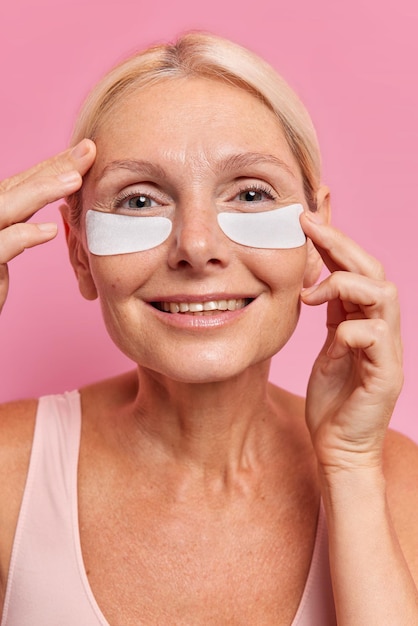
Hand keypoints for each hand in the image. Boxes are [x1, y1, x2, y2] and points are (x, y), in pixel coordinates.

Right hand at [0, 139, 95, 312]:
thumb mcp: (2, 248)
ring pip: (5, 208)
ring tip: (74, 180)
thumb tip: (59, 213)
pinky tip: (50, 230)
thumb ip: (19, 225)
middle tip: (89, 151)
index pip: (20, 183)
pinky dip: (22, 237)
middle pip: (15, 187)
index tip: (86, 153)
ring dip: (40, 191)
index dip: (52, 166)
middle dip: (53, 168)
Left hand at [300, 212, 402, 472]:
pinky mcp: (386, 376)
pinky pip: (376, 338)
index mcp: (365, 322)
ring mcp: (388, 352)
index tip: (305, 220)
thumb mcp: (327, 350)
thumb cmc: (332, 401)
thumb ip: (331, 318)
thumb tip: (317, 283)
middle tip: (308, 225)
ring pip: (384, 296)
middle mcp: (382, 331)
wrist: (339, 448)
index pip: (356, 271)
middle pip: (374, 272)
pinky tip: (333, 337)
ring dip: (346, 284)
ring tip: (311, 292)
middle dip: (341, 244)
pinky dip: (352, 329)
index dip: (334, 243)